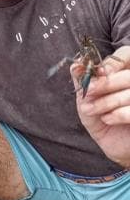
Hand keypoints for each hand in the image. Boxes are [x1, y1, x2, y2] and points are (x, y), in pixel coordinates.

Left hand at [74, 45, 129, 167]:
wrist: (114, 145)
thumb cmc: (102, 117)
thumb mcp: (87, 97)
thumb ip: (82, 79)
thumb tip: (75, 63)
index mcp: (126, 71)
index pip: (126, 54)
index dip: (112, 62)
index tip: (96, 72)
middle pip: (129, 74)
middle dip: (105, 83)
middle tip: (88, 92)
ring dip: (106, 102)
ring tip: (90, 110)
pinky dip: (118, 114)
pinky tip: (107, 119)